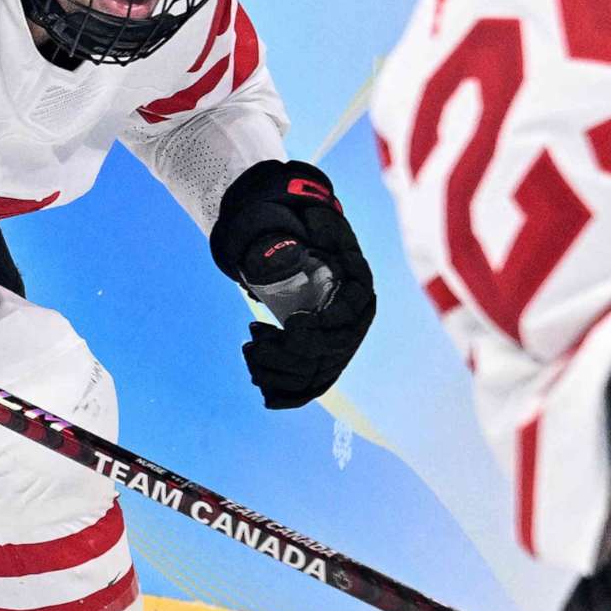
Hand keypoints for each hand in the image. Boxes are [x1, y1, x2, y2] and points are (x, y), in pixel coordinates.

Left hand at [209, 159, 377, 410]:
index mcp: (359, 293)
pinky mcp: (320, 359)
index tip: (292, 324)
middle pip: (328, 354)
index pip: (347, 322)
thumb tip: (311, 216)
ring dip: (278, 371)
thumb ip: (316, 224)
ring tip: (250, 350)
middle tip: (254, 335)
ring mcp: (337, 345)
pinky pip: (308, 387)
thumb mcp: (315, 224)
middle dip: (289, 353)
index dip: (322, 329)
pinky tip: (261, 389)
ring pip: (314, 375)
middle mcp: (354, 324)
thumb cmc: (308, 234)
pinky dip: (286, 394)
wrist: (302, 249)